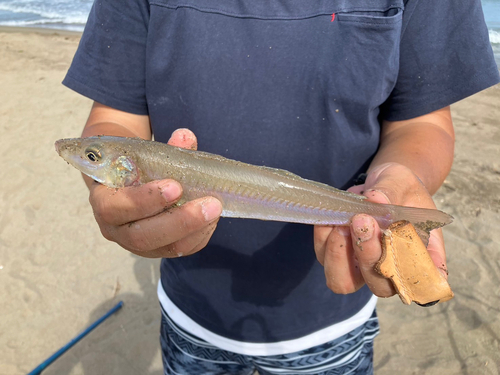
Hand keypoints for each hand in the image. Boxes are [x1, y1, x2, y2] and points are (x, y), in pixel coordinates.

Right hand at [88, 129, 222, 257]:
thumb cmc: (135, 169)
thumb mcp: (143, 156)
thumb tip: (185, 137)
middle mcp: (116, 229)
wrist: (129, 184)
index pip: (115, 208)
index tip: (175, 186)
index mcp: (104, 202)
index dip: (145, 200)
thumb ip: (165, 149)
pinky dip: (200, 236)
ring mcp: (137, 244)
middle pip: (142, 236)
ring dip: (194, 230)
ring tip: (215, 209)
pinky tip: (212, 219)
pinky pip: (181, 251)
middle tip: (209, 204)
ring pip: (165, 248)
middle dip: (179, 221)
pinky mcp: (158, 251)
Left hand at [314, 163, 447, 296]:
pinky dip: (324, 236)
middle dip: (367, 255)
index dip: (406, 273)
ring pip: (342, 282)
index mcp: (420, 260)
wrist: (384, 184)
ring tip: (346, 220)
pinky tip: (336, 216)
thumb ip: (391, 192)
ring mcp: (360, 268)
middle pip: (377, 286)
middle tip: (363, 220)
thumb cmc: (402, 189)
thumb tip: (374, 199)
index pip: (419, 283)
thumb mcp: (402, 183)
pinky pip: (323, 256)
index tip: (393, 238)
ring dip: (340, 252)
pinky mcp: (336, 257)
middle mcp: (390, 272)